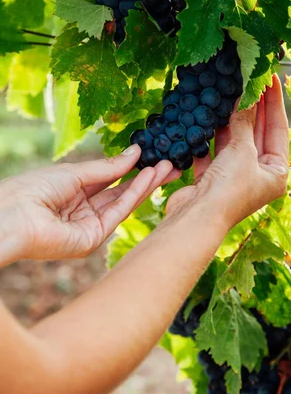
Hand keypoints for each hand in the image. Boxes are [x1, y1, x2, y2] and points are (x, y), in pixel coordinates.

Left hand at [0, 146, 178, 264]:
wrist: (13, 214)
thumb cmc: (34, 189)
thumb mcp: (76, 172)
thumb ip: (108, 167)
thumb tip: (135, 152)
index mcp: (76, 192)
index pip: (111, 181)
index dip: (132, 169)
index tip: (154, 156)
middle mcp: (85, 211)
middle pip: (122, 193)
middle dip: (147, 178)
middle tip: (172, 164)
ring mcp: (89, 227)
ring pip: (123, 203)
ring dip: (146, 184)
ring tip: (168, 167)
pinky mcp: (92, 240)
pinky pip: (117, 214)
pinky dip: (134, 196)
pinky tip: (148, 178)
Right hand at [167, 74, 288, 229]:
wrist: (196, 218)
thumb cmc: (229, 189)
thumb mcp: (242, 150)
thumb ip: (244, 122)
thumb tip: (247, 98)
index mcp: (276, 173)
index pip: (278, 130)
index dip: (274, 103)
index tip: (270, 79)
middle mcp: (257, 175)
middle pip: (257, 134)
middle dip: (253, 108)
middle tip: (250, 80)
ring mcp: (233, 177)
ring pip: (234, 142)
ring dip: (230, 120)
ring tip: (229, 92)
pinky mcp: (211, 180)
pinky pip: (213, 152)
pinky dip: (209, 136)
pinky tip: (207, 116)